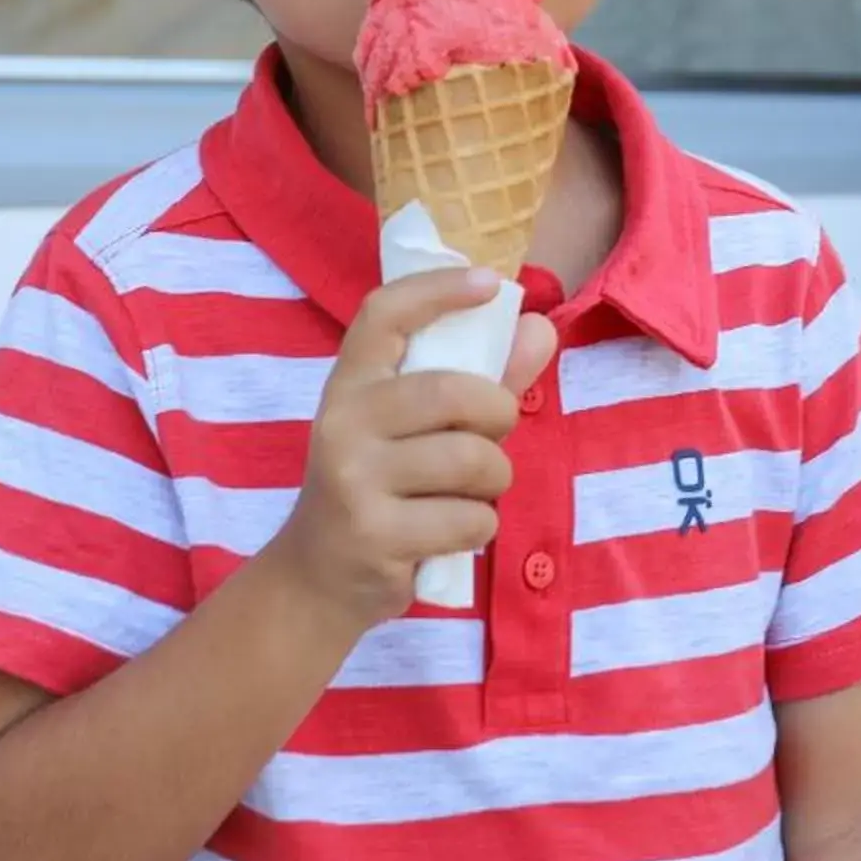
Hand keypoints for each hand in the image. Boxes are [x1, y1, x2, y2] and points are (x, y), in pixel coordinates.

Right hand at [264, 266, 560, 633]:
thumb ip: (481, 380)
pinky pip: (469, 518)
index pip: (384, 314)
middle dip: (498, 416)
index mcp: (349, 384)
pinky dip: (479, 527)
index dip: (437, 290)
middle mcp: (342, 422)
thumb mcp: (414, 430)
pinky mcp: (374, 534)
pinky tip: (450, 533)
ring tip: (469, 493)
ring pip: (471, 459)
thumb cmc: (380, 488)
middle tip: (493, 438)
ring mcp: (353, 479)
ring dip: (494, 480)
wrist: (318, 576)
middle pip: (453, 393)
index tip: (489, 284)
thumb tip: (542, 328)